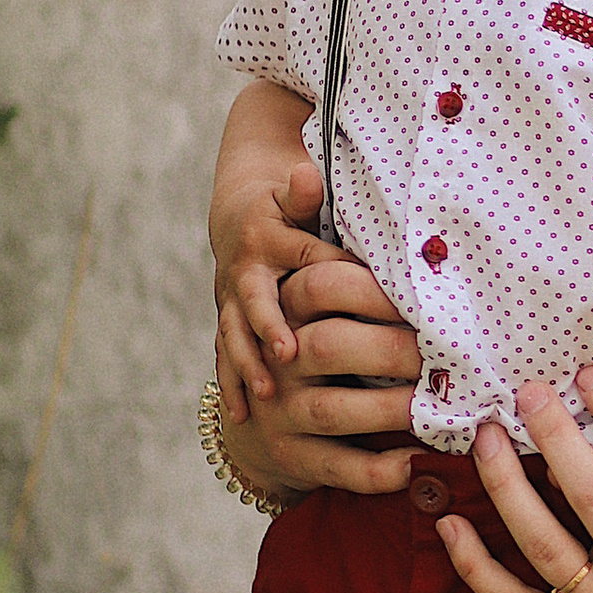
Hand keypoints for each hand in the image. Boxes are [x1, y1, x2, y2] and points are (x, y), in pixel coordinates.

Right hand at [212, 153, 344, 412]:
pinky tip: (245, 417)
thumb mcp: (294, 196)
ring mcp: (233, 301)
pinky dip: (234, 385)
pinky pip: (227, 355)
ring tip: (266, 395)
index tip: (365, 300)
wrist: (239, 218)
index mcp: (270, 238)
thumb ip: (303, 193)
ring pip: (237, 334)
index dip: (335, 279)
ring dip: (249, 365)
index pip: (310, 260)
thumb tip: (308, 175)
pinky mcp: (229, 322)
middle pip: (258, 301)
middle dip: (271, 328)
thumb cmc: (287, 209)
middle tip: (290, 353)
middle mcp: (246, 272)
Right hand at [221, 258, 421, 499]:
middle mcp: (279, 359)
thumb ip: (362, 288)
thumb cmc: (317, 352)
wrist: (256, 424)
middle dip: (392, 349)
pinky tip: (419, 462)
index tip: (427, 297)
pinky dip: (379, 469)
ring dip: (392, 408)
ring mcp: (280, 411)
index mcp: (288, 309)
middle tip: (450, 355)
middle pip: (328, 346)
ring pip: (332, 410)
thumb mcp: (324, 312)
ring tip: (444, 408)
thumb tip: (433, 256)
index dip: (373, 288)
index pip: (322, 285)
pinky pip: (337, 466)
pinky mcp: (292, 456)